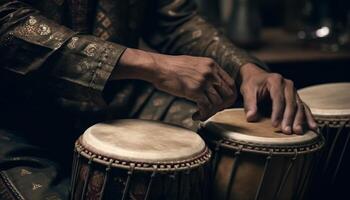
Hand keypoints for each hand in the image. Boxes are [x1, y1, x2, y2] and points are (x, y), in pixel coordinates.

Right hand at [114, 48, 236, 120]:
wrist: (158, 67)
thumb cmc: (172, 67)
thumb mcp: (194, 64)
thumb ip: (206, 72)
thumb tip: (212, 87)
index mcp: (212, 65)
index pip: (230, 83)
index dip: (227, 96)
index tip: (219, 103)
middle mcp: (210, 72)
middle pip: (228, 94)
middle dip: (222, 106)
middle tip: (212, 111)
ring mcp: (203, 81)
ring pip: (217, 103)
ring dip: (210, 112)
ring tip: (201, 114)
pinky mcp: (194, 91)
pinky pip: (206, 107)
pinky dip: (202, 115)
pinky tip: (196, 116)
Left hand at [239, 63, 316, 133]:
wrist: (257, 76)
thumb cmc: (252, 84)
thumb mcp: (247, 90)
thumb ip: (249, 103)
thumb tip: (251, 118)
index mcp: (275, 80)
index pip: (278, 98)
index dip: (277, 112)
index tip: (274, 125)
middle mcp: (287, 84)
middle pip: (291, 103)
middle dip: (289, 118)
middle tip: (287, 131)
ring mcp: (293, 91)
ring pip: (299, 106)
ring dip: (299, 120)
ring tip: (297, 132)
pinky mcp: (296, 97)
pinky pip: (304, 107)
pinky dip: (308, 117)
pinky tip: (313, 127)